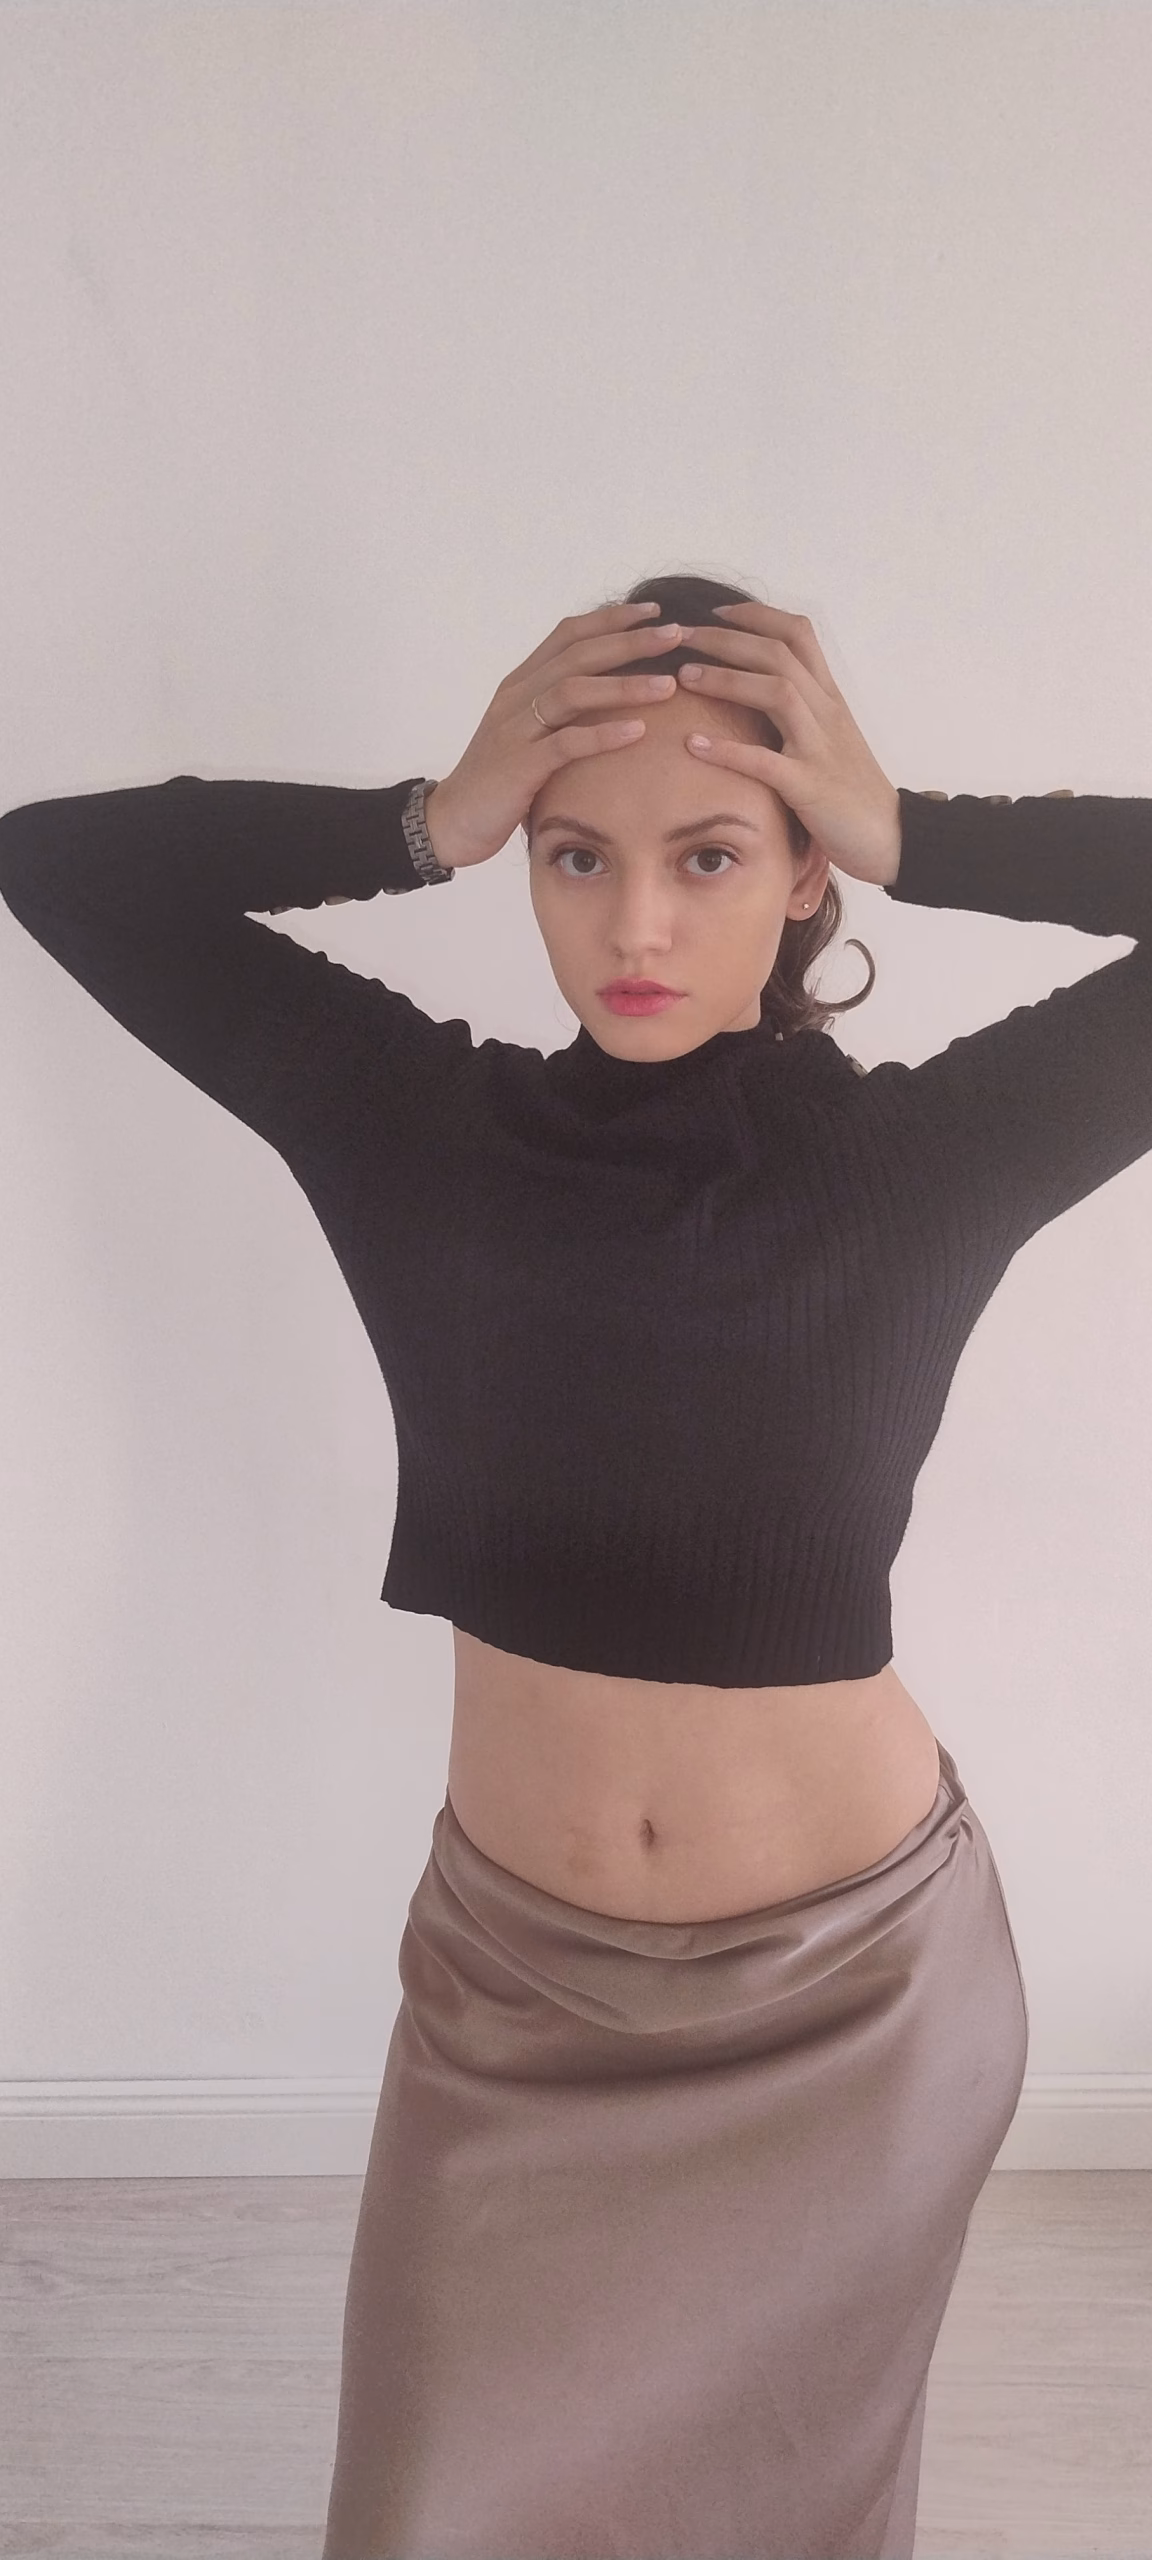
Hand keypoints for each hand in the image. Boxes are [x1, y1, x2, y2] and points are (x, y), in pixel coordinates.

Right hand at [423, 601, 683, 870]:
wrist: (452, 821)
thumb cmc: (499, 779)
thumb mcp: (528, 733)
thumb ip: (559, 709)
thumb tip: (609, 694)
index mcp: (521, 683)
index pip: (568, 635)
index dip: (611, 619)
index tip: (655, 612)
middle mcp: (517, 696)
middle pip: (578, 654)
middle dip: (630, 641)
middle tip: (677, 635)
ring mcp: (515, 728)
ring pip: (573, 690)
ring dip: (624, 684)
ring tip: (668, 685)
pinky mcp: (519, 765)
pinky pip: (566, 742)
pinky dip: (603, 734)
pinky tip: (638, 731)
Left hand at [676, 601, 900, 887]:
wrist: (891, 836)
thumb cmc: (852, 789)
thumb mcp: (829, 737)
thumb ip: (802, 710)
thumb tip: (758, 688)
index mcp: (830, 698)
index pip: (798, 635)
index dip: (756, 615)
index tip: (715, 611)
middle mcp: (827, 712)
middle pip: (779, 654)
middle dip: (727, 638)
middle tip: (682, 635)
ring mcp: (820, 748)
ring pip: (778, 692)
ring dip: (727, 679)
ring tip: (684, 676)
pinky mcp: (810, 787)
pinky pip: (767, 762)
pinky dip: (729, 751)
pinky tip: (693, 744)